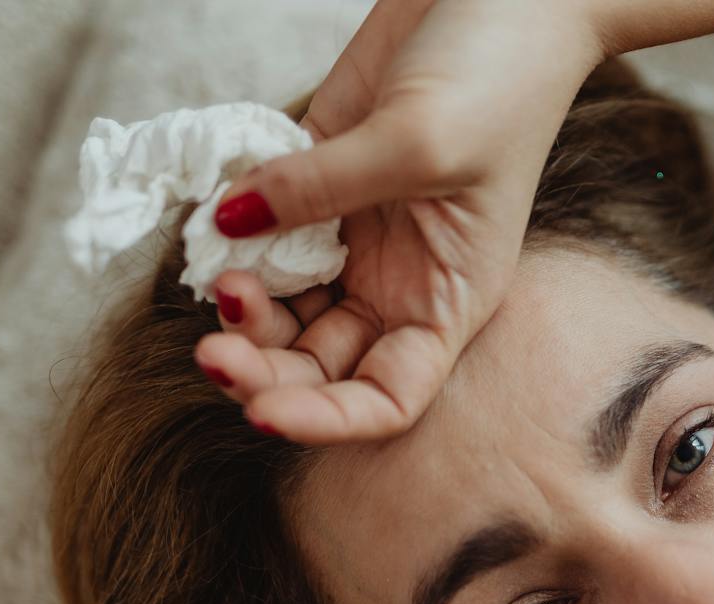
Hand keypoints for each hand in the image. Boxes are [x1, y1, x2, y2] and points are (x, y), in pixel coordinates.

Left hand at [193, 0, 608, 443]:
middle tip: (210, 343)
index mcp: (449, 298)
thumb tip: (226, 226)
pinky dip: (231, 231)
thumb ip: (317, 191)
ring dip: (241, 307)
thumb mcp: (417, 142)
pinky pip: (263, 227)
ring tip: (213, 266)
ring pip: (284, 307)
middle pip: (322, 364)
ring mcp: (361, 231)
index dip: (328, 419)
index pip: (389, 396)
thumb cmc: (502, 75)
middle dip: (265, 369)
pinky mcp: (324, 178)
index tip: (262, 408)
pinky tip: (214, 216)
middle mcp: (403, 280)